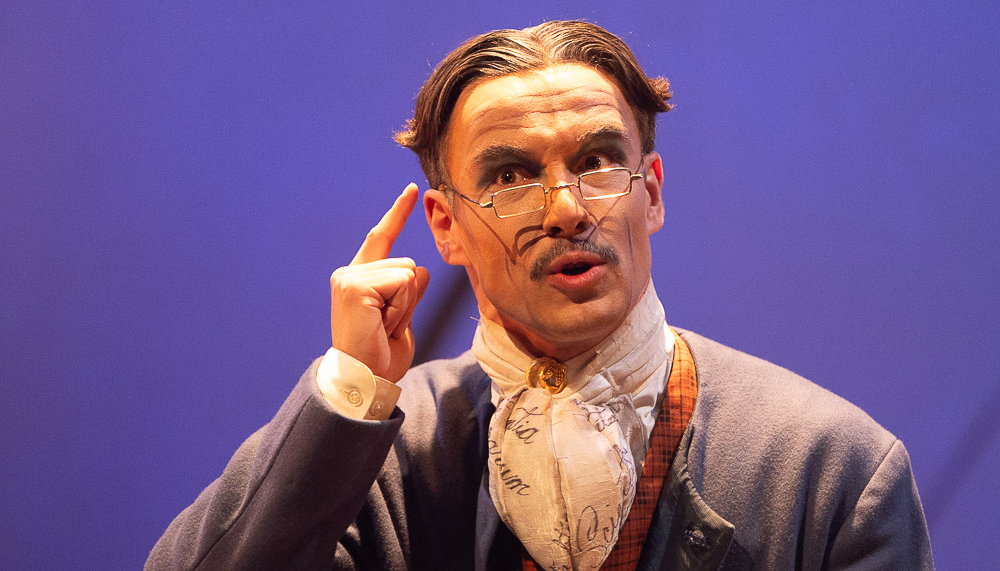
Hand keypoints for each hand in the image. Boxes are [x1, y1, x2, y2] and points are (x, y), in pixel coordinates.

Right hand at [330, 183, 429, 381]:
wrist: (366, 380)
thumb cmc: (381, 355)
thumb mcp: (402, 318)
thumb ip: (409, 293)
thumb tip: (424, 271)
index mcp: (360, 279)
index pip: (383, 238)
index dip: (398, 213)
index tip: (412, 190)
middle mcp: (350, 273)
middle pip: (410, 265)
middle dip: (410, 299)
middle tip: (389, 325)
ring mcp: (349, 279)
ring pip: (408, 274)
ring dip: (406, 305)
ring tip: (384, 325)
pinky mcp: (354, 287)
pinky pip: (402, 283)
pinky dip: (401, 307)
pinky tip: (381, 323)